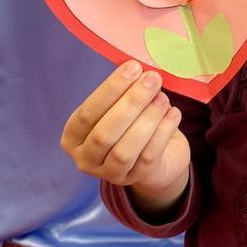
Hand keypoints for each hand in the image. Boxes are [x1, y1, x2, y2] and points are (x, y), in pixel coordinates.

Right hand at [60, 62, 191, 210]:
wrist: (157, 160)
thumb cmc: (131, 124)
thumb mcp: (119, 109)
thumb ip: (122, 93)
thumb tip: (138, 68)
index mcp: (73, 137)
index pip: (86, 114)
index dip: (110, 90)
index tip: (133, 67)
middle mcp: (85, 159)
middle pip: (104, 133)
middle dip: (131, 103)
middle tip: (152, 79)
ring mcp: (110, 174)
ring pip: (125, 150)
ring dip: (147, 119)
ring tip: (163, 98)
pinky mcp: (136, 179)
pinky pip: (148, 157)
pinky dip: (162, 133)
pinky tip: (174, 113)